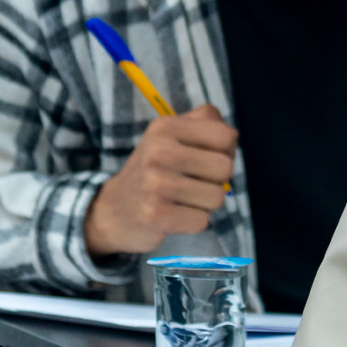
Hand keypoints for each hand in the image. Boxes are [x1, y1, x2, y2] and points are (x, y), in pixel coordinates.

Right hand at [83, 105, 236, 257]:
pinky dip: (193, 222)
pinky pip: (202, 220)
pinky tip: (175, 215)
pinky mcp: (156, 215)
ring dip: (205, 204)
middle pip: (224, 167)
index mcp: (164, 127)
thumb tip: (233, 137)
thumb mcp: (170, 136)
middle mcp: (158, 151)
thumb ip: (205, 124)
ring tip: (183, 200)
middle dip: (217, 180)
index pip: (224, 135)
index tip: (208, 159)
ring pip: (217, 197)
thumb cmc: (153, 171)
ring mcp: (156, 184)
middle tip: (195, 183)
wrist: (113, 211)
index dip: (226, 151)